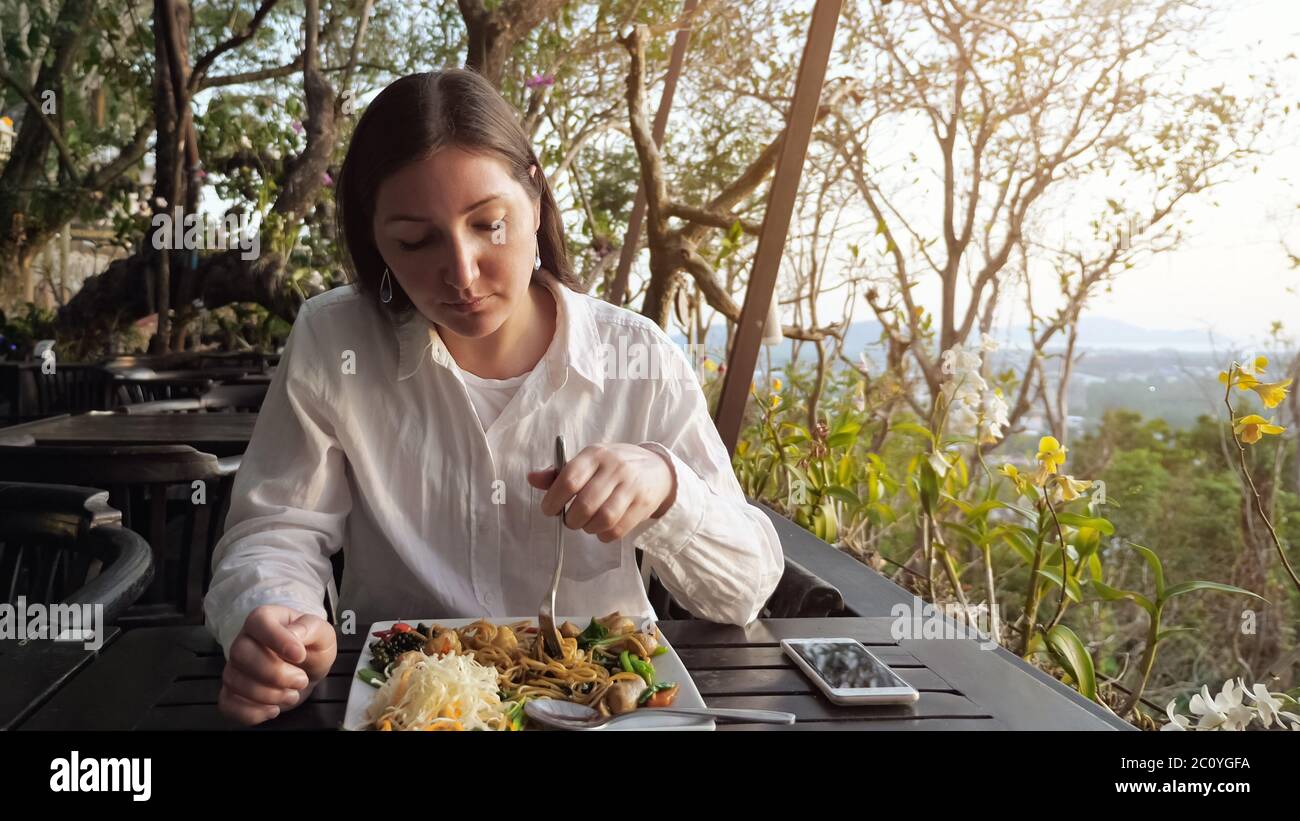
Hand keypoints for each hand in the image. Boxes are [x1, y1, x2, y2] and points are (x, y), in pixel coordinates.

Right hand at [217, 604, 336, 725]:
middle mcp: (244, 641)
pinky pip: (228, 705)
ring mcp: (235, 667)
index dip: (278, 640)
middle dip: (275, 674)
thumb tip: (295, 634)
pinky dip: (252, 712)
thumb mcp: (322, 633)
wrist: (307, 669)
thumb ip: (312, 628)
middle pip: (241, 654)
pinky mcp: (232, 692)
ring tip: (292, 693)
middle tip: (300, 680)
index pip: (258, 622)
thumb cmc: (311, 647)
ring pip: (235, 681)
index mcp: (264, 619)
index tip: (300, 655)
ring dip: (269, 695)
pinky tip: (273, 709)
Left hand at [526, 443, 676, 542]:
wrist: (657, 469)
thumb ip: (559, 473)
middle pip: (585, 505)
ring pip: (603, 519)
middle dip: (570, 520)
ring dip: (588, 528)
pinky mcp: (643, 505)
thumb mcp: (588, 461)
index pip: (569, 479)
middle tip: (569, 520)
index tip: (549, 509)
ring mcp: (631, 486)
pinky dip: (603, 535)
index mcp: (595, 454)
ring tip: (585, 524)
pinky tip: (601, 528)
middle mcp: (615, 468)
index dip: (553, 500)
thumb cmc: (613, 466)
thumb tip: (532, 479)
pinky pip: (618, 530)